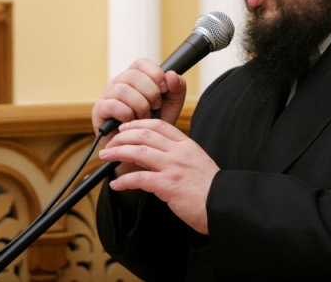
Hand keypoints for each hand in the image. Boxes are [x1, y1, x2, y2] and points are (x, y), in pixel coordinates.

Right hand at [91, 58, 186, 146]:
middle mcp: (119, 82)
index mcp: (135, 76)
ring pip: (123, 90)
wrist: (141, 147)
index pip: (141, 63)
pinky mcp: (99, 110)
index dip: (155, 73)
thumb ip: (177, 88)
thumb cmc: (154, 123)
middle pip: (133, 75)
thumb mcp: (171, 105)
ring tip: (145, 117)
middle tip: (156, 107)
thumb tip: (171, 74)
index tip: (164, 89)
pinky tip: (132, 121)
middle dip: (150, 92)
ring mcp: (107, 95)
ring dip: (139, 105)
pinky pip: (113, 105)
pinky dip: (127, 114)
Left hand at [98, 119, 218, 234]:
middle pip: (145, 135)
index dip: (139, 124)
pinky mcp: (168, 185)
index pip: (160, 126)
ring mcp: (173, 167)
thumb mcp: (197, 164)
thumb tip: (161, 157)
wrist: (225, 205)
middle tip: (111, 142)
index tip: (127, 127)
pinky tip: (115, 184)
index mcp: (187, 145)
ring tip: (105, 157)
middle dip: (123, 136)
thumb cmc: (211, 189)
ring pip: (139, 151)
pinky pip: (140, 178)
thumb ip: (180, 157)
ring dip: (118, 152)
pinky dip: (124, 180)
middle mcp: (179, 152)